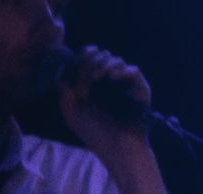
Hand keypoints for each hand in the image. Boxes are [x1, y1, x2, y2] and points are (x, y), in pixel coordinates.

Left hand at [58, 46, 167, 193]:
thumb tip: (62, 69)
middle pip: (101, 55)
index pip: (90, 58)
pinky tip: (113, 77)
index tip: (76, 61)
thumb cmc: (94, 132)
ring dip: (102, 66)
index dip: (83, 55)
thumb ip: (65, 91)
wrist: (116, 147)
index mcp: (93, 83)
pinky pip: (132, 70)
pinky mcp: (139, 86)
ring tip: (97, 79)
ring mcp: (125, 82)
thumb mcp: (72, 112)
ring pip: (115, 60)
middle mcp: (110, 79)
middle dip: (90, 65)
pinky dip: (122, 70)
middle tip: (85, 82)